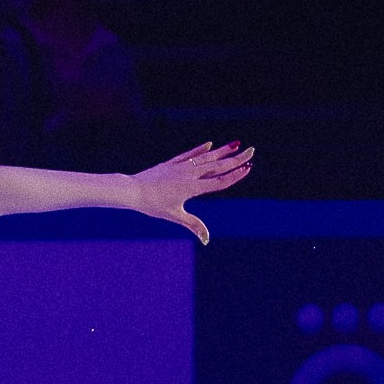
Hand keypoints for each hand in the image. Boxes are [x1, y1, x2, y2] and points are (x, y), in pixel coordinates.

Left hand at [128, 140, 253, 242]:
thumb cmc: (152, 205)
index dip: (235, 175)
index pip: (219, 181)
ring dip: (222, 151)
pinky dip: (200, 150)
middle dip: (236, 159)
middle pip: (218, 166)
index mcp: (192, 188)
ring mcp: (181, 167)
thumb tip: (206, 239)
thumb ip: (193, 225)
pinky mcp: (171, 163)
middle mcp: (189, 175)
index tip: (248, 168)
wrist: (132, 190)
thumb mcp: (174, 216)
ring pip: (206, 158)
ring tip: (236, 144)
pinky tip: (210, 145)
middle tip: (252, 151)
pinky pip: (189, 155)